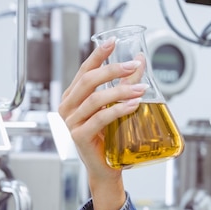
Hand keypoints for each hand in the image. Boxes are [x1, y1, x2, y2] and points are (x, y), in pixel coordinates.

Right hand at [58, 38, 146, 209]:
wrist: (107, 168)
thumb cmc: (110, 137)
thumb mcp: (118, 106)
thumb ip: (126, 84)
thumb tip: (140, 60)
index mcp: (74, 96)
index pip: (85, 70)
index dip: (98, 54)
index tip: (112, 41)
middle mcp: (68, 107)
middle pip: (88, 80)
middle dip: (113, 70)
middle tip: (134, 65)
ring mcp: (71, 122)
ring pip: (96, 99)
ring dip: (121, 90)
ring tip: (142, 88)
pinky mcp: (79, 136)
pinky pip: (100, 118)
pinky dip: (119, 109)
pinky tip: (133, 104)